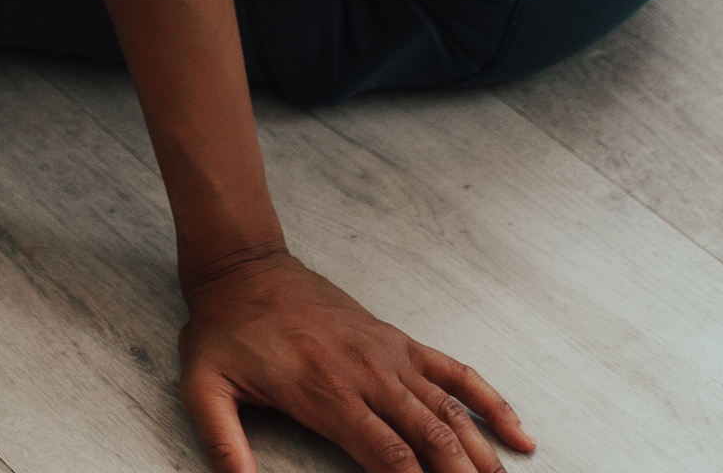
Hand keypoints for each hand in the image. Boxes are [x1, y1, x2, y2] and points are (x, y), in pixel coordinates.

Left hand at [176, 250, 530, 472]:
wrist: (243, 268)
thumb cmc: (224, 332)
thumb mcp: (204, 389)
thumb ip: (223, 444)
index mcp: (328, 395)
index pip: (389, 456)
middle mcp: (368, 376)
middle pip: (432, 440)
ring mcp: (390, 357)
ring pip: (451, 413)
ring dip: (482, 455)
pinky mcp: (399, 342)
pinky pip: (455, 374)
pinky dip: (492, 403)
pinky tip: (517, 435)